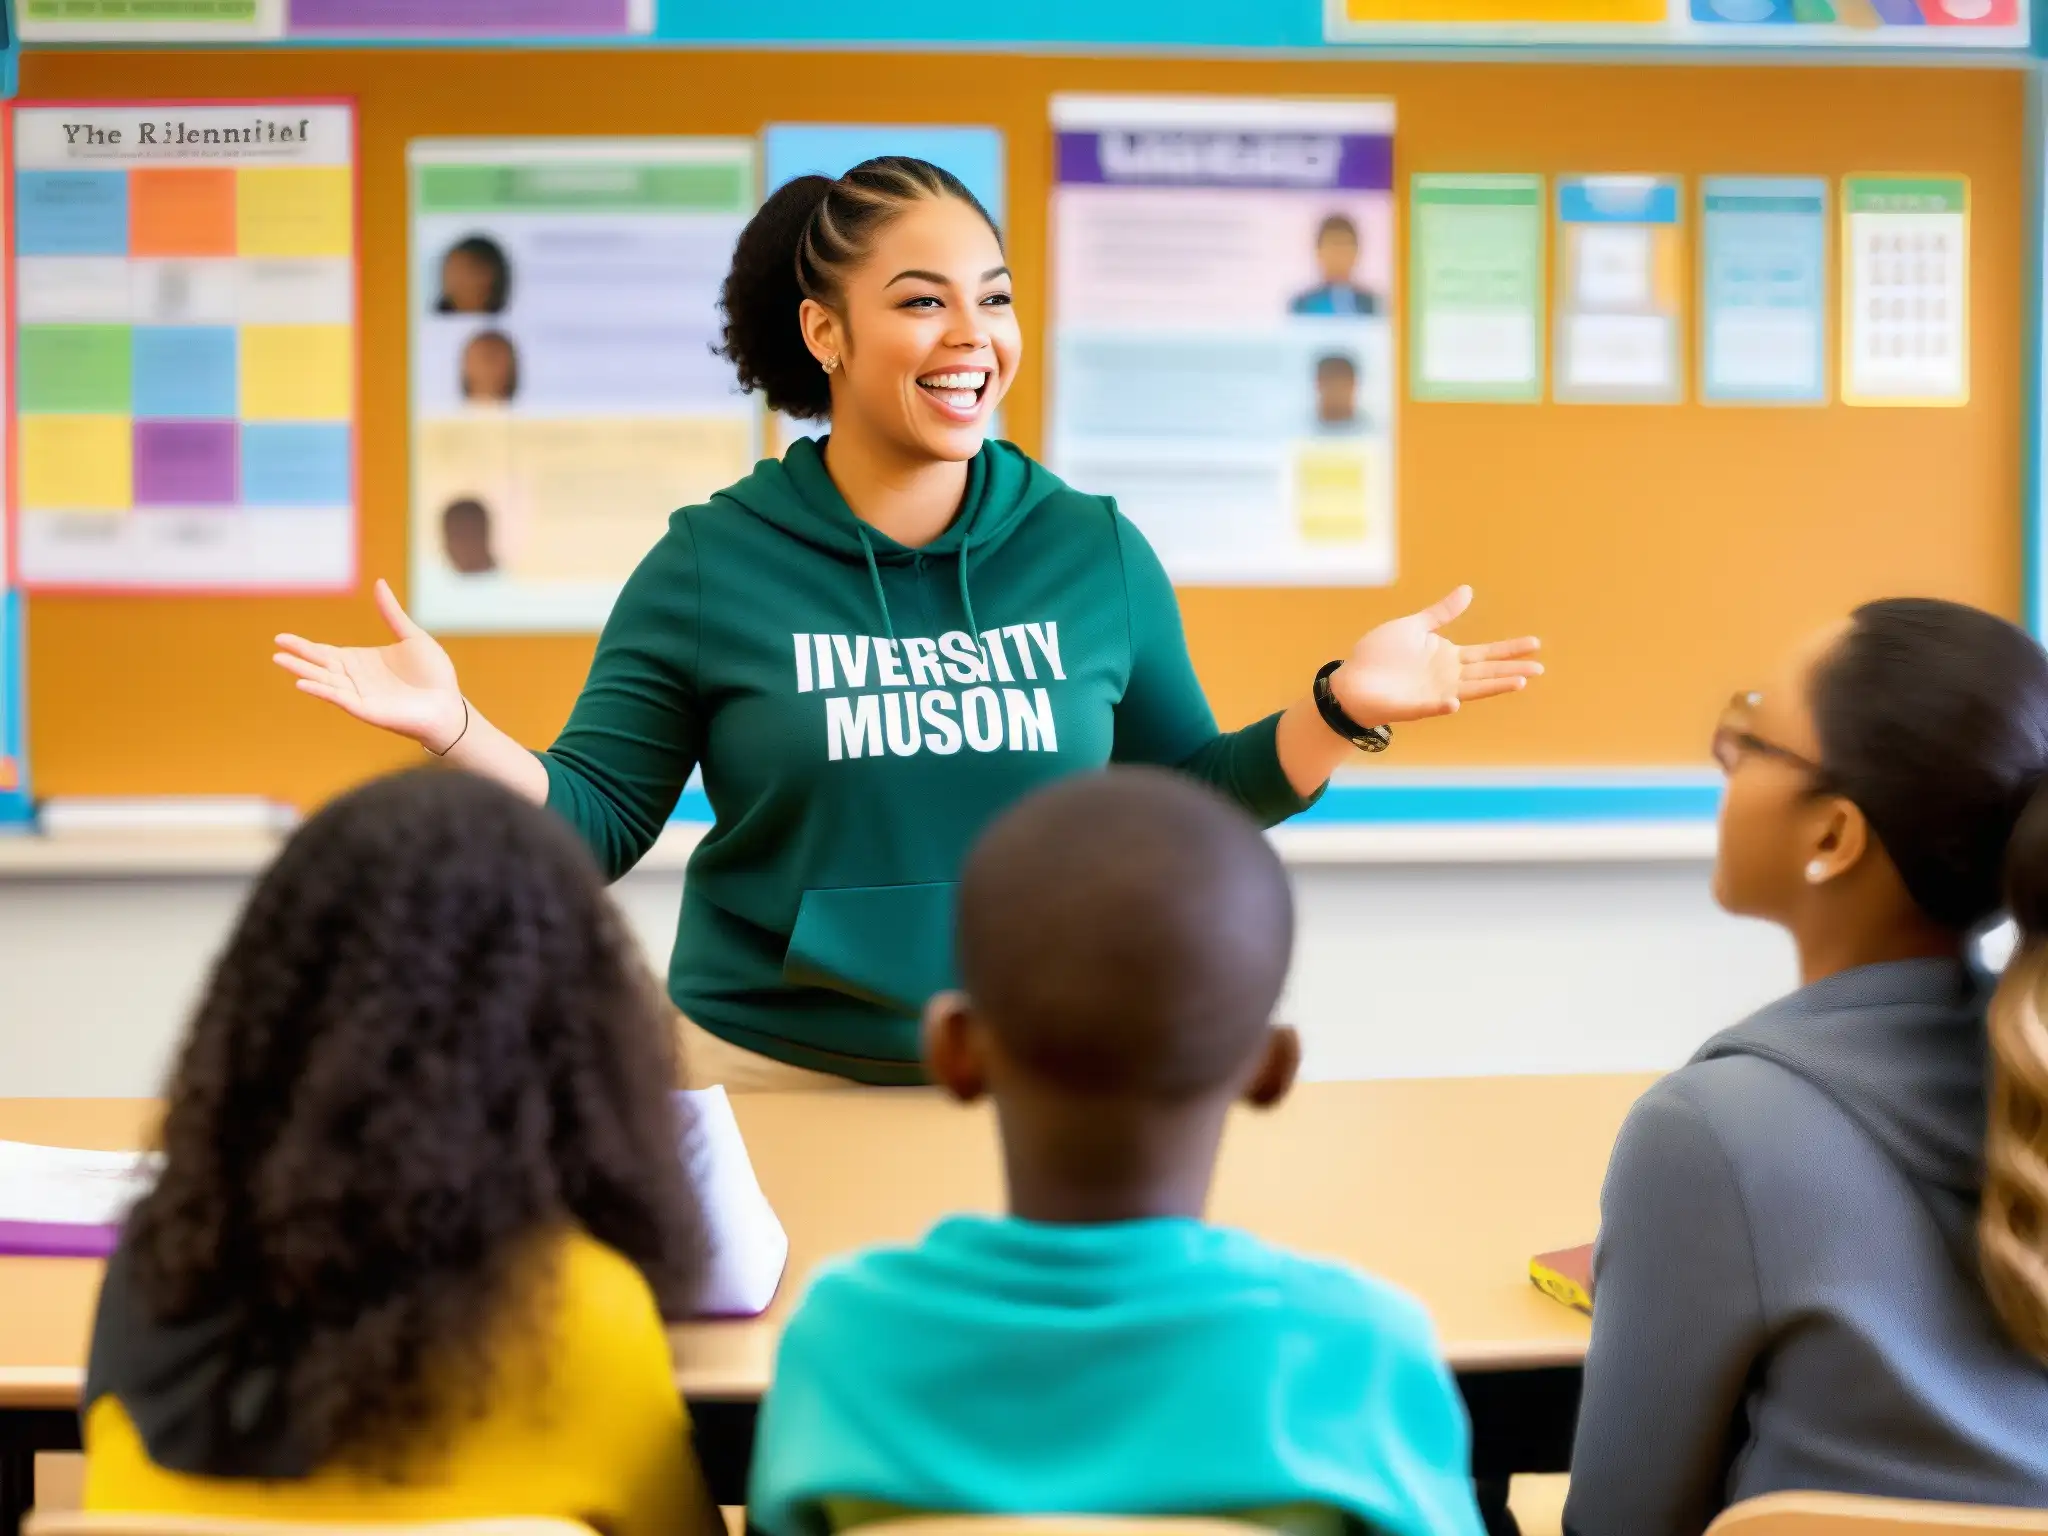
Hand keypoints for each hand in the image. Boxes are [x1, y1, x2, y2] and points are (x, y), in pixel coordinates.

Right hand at [273, 580, 465, 750]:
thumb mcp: (411, 636)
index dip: (305, 645)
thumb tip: (379, 583)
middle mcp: (355, 678)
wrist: (449, 705)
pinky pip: (339, 698)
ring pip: (324, 680)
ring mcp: (359, 694)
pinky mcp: (366, 709)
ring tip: (280, 660)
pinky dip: (321, 691)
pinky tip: (302, 683)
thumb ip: (392, 613)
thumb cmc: (433, 674)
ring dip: (302, 671)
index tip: (281, 637)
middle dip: (298, 655)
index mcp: (361, 661)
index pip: (326, 652)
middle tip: (276, 646)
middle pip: (320, 664)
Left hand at [1330, 586, 1541, 726]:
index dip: (1509, 649)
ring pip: (1469, 690)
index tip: (1535, 644)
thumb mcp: (1413, 627)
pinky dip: (1442, 705)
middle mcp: (1447, 677)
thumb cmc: (1380, 655)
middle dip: (1512, 671)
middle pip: (1486, 673)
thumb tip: (1468, 591)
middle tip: (1540, 668)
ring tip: (1518, 683)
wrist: (1351, 680)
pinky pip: (1430, 707)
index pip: (1486, 653)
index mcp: (1447, 657)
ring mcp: (1433, 694)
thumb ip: (1441, 614)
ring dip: (1492, 688)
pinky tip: (1455, 702)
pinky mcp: (1412, 706)